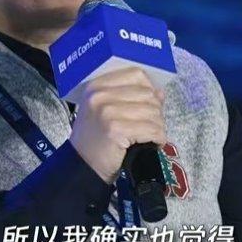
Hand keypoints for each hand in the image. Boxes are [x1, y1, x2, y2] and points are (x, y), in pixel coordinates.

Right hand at [69, 66, 166, 182]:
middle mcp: (100, 96)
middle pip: (147, 94)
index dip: (150, 89)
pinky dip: (158, 138)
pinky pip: (151, 129)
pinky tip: (153, 143)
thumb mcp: (105, 111)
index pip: (136, 75)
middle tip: (152, 125)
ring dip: (158, 127)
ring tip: (152, 136)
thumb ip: (130, 97)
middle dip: (156, 112)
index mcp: (97, 86)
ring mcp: (107, 112)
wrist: (82, 166)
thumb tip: (159, 92)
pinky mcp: (116, 130)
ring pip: (152, 112)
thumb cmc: (95, 140)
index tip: (151, 104)